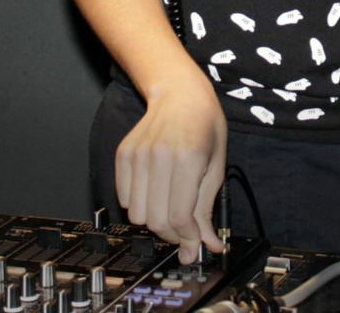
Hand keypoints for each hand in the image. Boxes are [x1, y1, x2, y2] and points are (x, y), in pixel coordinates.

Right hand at [115, 75, 228, 261]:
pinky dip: (138, 204)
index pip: (179, 217)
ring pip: (136, 214)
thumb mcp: (216, 167)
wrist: (180, 94)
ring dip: (153, 220)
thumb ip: (207, 210)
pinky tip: (154, 193)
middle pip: (155, 221)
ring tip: (168, 209)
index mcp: (188, 160)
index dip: (187, 238)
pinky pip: (123, 197)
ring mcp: (137, 155)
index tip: (194, 244)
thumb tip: (208, 245)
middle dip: (172, 235)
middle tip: (183, 231)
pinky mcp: (123, 155)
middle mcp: (159, 157)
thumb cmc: (204, 127)